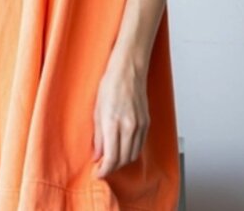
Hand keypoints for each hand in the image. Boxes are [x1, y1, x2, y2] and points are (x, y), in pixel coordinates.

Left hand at [92, 55, 149, 177]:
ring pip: (133, 155)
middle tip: (102, 167)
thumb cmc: (110, 84)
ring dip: (122, 161)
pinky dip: (131, 151)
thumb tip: (97, 155)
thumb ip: (97, 135)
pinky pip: (140, 145)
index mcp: (113, 123)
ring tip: (111, 158)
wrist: (128, 70)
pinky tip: (122, 147)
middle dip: (112, 167)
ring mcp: (140, 125)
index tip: (97, 173)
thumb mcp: (96, 110)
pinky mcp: (147, 123)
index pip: (111, 158)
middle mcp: (129, 127)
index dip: (104, 170)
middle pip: (123, 160)